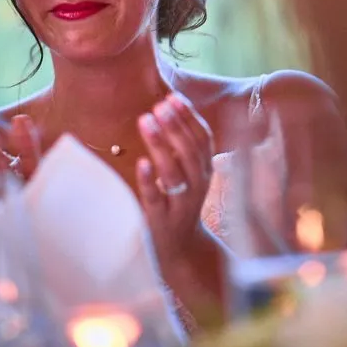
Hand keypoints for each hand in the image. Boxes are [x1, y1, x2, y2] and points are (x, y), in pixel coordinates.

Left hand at [135, 92, 214, 267]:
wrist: (182, 248)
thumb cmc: (180, 202)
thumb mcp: (187, 174)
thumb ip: (181, 146)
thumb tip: (167, 106)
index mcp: (205, 171)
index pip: (204, 140)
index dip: (190, 117)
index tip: (173, 97)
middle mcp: (198, 186)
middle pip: (191, 153)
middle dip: (176, 127)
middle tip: (159, 106)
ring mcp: (181, 204)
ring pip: (175, 173)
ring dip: (161, 145)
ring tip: (145, 120)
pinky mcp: (162, 219)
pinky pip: (156, 198)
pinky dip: (149, 180)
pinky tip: (141, 162)